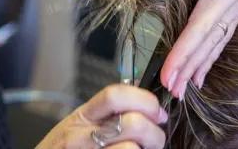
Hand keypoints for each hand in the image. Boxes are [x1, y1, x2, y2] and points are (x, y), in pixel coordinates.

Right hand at [36, 85, 166, 148]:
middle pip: (132, 123)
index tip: (157, 112)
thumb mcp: (79, 126)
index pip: (115, 95)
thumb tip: (148, 109)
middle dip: (154, 133)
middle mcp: (82, 135)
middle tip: (155, 140)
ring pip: (131, 148)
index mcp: (84, 115)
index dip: (145, 100)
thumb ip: (107, 115)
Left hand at [118, 0, 237, 98]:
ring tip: (178, 90)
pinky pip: (221, 41)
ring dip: (196, 67)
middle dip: (186, 56)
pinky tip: (198, 81)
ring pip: (213, 41)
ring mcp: (235, 6)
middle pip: (204, 28)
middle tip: (168, 82)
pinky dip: (209, 62)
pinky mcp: (235, 12)